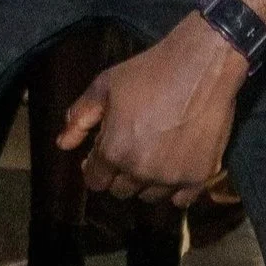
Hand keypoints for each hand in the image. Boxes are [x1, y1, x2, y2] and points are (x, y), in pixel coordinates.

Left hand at [59, 15, 243, 204]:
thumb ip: (79, 118)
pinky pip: (181, 200)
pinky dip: (176, 189)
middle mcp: (140, 171)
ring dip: (148, 183)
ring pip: (151, 197)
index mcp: (113, 152)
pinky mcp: (200, 176)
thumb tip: (62, 145)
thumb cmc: (150, 71)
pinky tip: (176, 168)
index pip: (95, 181)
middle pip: (122, 191)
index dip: (96, 167)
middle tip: (133, 149)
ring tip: (156, 157)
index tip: (105, 154)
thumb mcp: (104, 86)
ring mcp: (172, 176)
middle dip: (121, 174)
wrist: (202, 65)